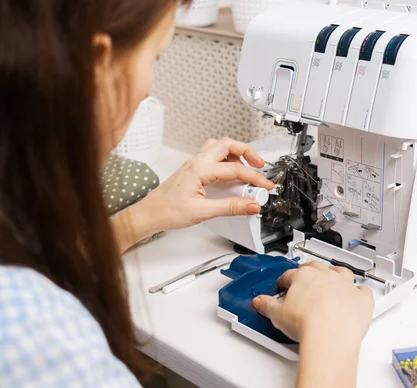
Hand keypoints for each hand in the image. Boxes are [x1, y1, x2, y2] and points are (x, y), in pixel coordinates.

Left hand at [146, 137, 273, 229]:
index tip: (266, 186)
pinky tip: (230, 173)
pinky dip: (226, 159)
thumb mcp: (203, 212)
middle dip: (247, 152)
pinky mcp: (193, 169)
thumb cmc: (168, 211)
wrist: (150, 213)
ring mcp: (194, 163)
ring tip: (247, 167)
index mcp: (200, 169)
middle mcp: (197, 161)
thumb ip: (230, 207)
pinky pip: (212, 155)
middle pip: (228, 144)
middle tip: (260, 166)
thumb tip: (252, 204)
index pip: (235, 169)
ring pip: (219, 146)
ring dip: (236, 152)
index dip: (254, 177)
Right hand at [252, 262, 373, 342]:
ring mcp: (345, 286)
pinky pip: (363, 290)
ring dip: (336, 274)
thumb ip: (267, 305)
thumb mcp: (277, 314)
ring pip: (341, 272)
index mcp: (303, 277)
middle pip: (316, 268)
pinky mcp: (361, 299)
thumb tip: (259, 301)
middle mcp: (326, 276)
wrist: (330, 334)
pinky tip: (356, 295)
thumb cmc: (306, 323)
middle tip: (306, 278)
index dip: (285, 280)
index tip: (283, 285)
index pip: (290, 275)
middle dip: (310, 271)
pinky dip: (360, 292)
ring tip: (333, 279)